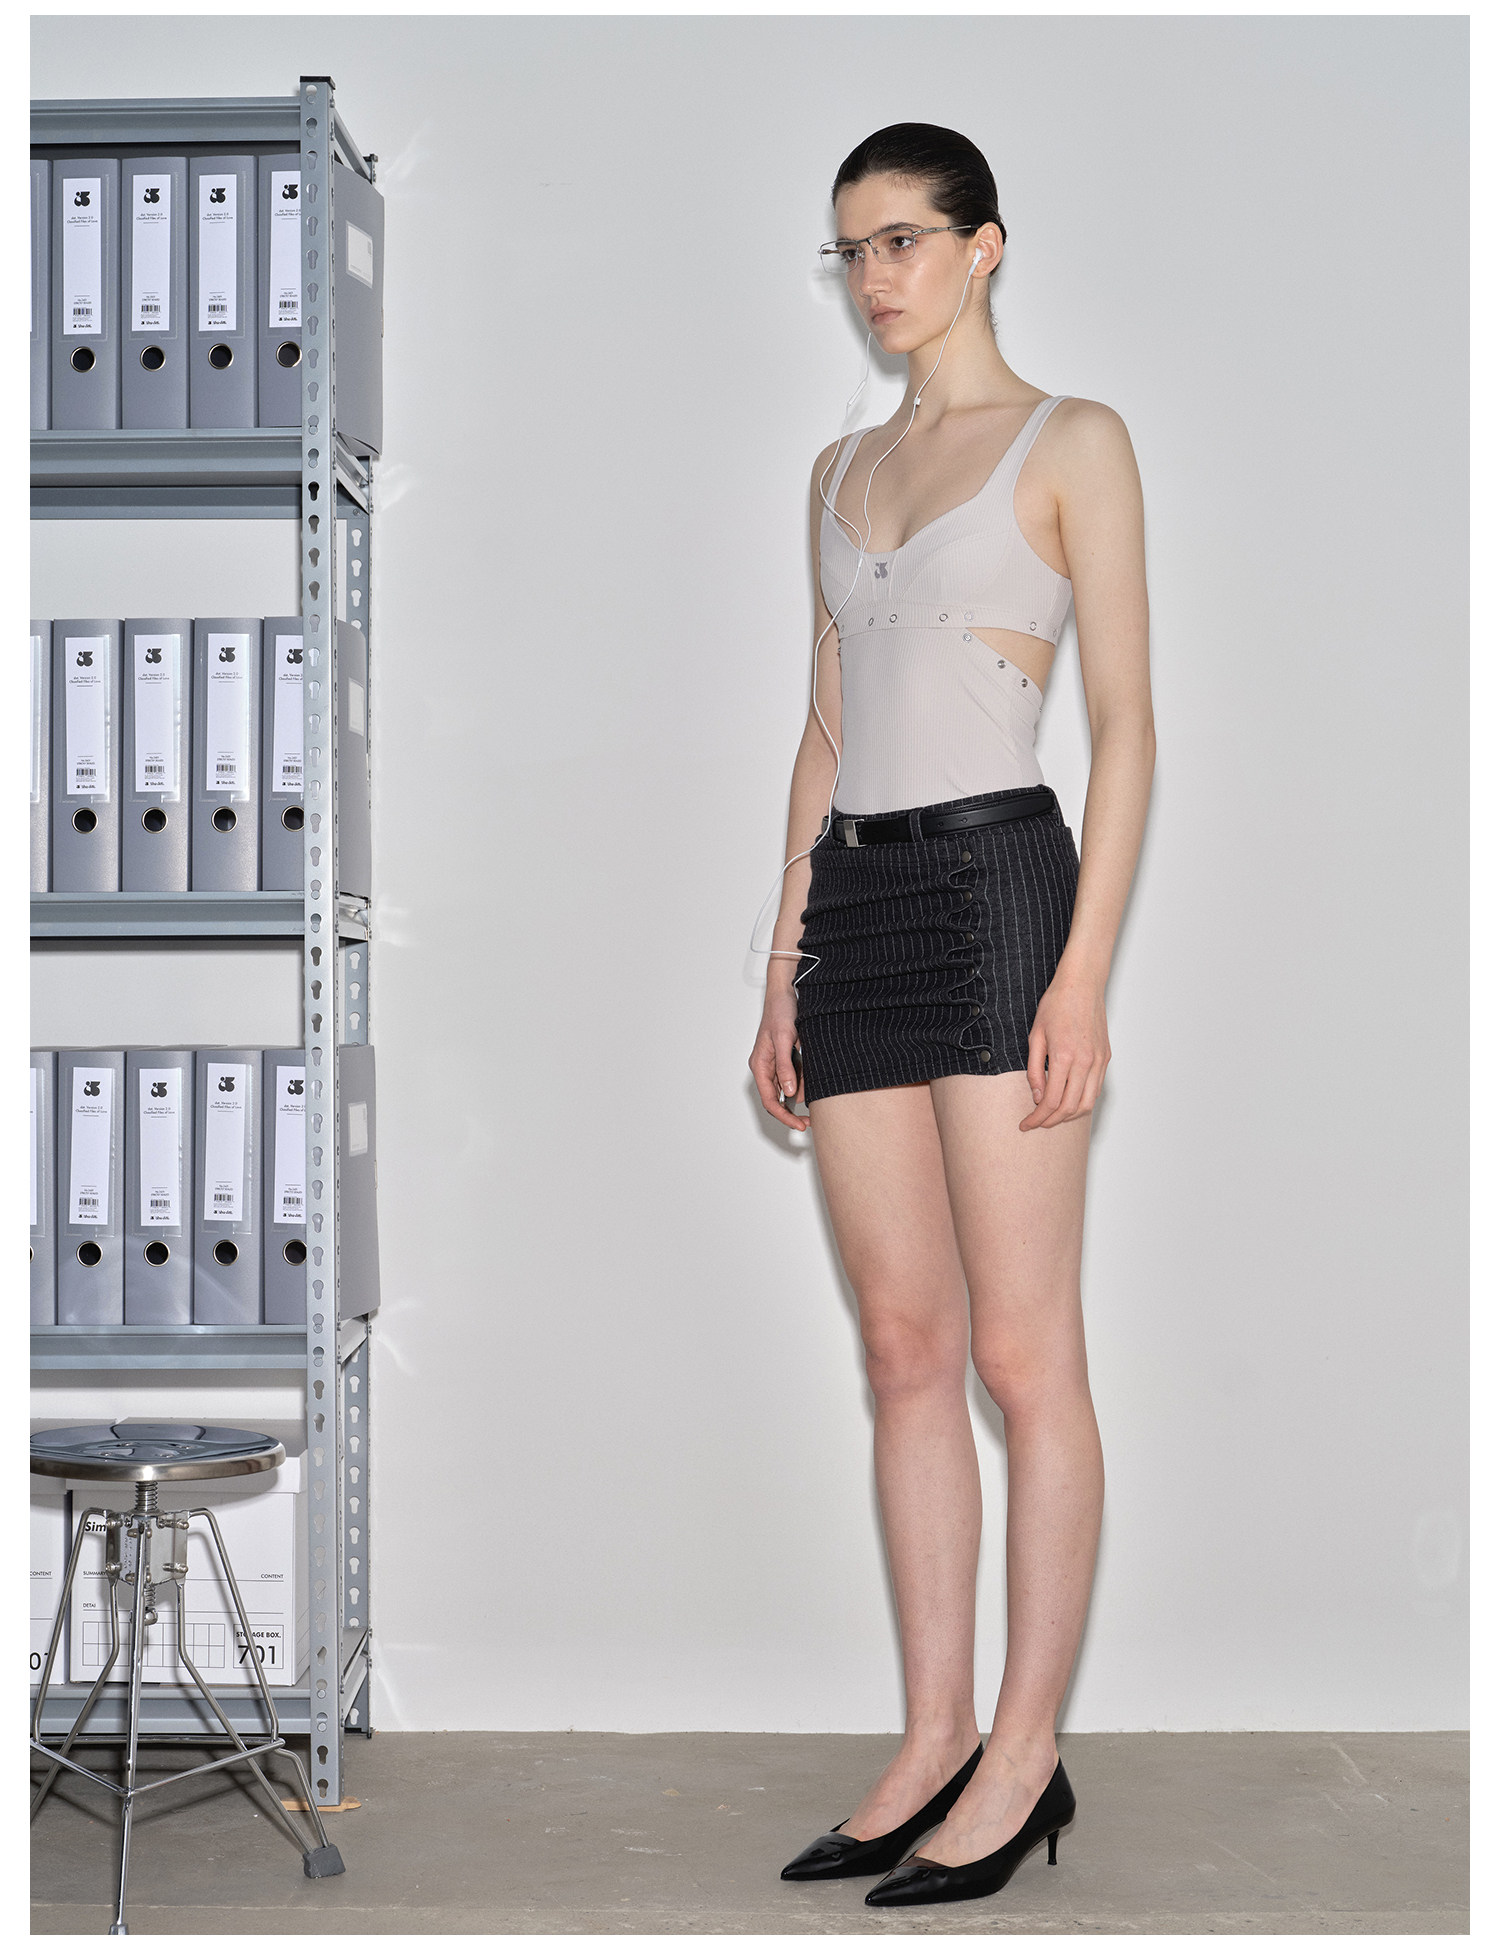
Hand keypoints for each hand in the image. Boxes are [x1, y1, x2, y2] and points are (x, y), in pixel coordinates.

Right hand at [750, 986, 809, 1131]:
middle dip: (791, 1113)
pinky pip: (793, 1077)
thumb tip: (791, 1093)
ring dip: (800, 1098)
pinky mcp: (785, 1057)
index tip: (799, 1124)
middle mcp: (765, 1066)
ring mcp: (775, 1062)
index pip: (769, 1100)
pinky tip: (814, 1085)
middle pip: (776, 1099)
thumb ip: (785, 1066)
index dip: (783, 1116)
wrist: (785, 991)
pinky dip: (804, 1083)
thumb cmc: (780, 1011)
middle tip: (809, 1123)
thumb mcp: (784, 1039)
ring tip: (816, 1104)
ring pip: (787, 1090)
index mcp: (759, 1064)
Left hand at [1019, 966, 1109, 1129]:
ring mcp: (1099, 1061)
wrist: (1082, 985)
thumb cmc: (1056, 1006)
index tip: (1026, 1124)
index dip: (1037, 1118)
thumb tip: (1037, 1097)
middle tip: (1036, 1123)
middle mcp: (1085, 1062)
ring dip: (1069, 1116)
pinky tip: (1068, 1100)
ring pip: (1087, 1103)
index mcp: (1064, 1056)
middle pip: (1070, 1108)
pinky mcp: (1106, 1058)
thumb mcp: (1035, 1036)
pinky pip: (1096, 1089)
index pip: (1051, 1101)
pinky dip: (1082, 1101)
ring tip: (1052, 1116)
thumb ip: (1035, 1070)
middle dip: (1051, 1121)